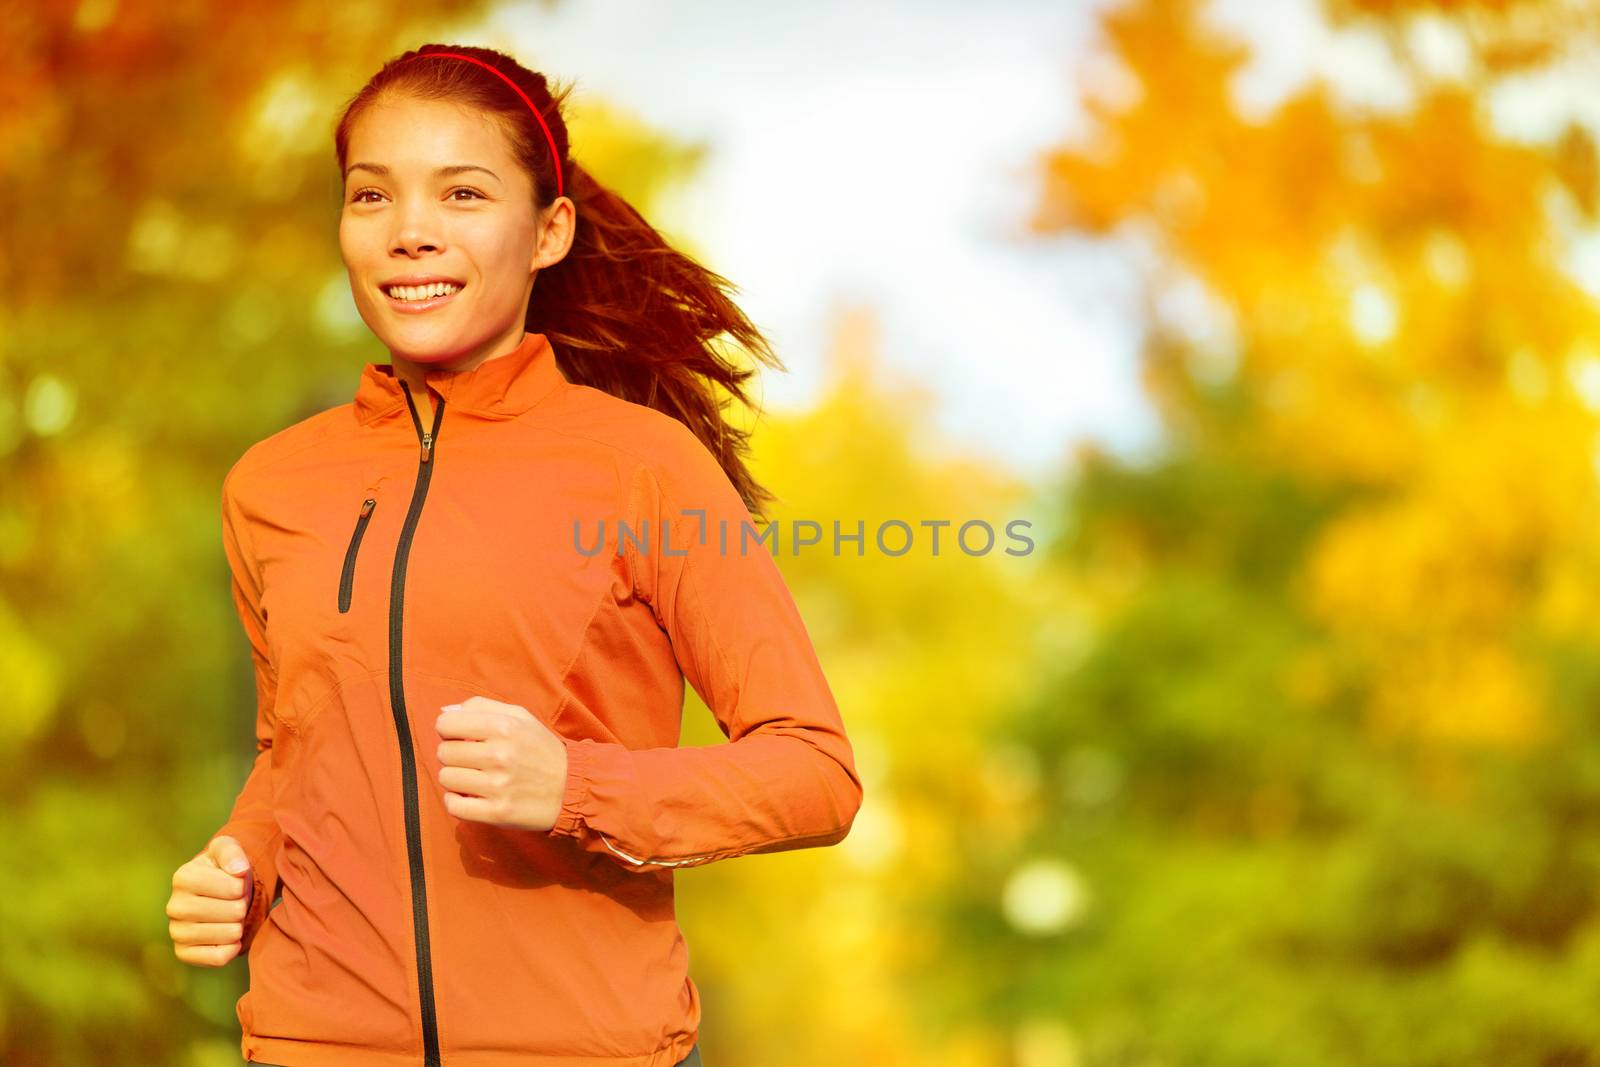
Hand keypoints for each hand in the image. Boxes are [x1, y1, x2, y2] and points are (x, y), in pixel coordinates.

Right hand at [167, 834, 252, 965]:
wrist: (216, 895)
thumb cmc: (223, 870)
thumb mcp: (227, 849)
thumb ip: (232, 852)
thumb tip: (239, 870)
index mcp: (183, 877)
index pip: (233, 888)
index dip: (243, 887)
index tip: (237, 884)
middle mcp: (174, 906)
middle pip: (232, 912)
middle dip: (243, 907)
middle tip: (236, 902)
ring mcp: (176, 932)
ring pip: (228, 935)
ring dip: (240, 927)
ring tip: (232, 918)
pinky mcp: (183, 953)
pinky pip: (218, 958)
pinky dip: (232, 949)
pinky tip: (229, 938)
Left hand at [434, 696, 568, 830]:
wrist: (572, 787)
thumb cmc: (541, 749)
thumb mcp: (520, 717)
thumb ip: (482, 707)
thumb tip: (446, 712)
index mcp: (503, 726)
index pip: (446, 724)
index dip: (449, 730)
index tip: (461, 737)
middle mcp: (499, 755)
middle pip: (444, 752)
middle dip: (454, 755)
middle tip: (472, 759)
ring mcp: (498, 786)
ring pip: (446, 779)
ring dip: (456, 779)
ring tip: (475, 778)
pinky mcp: (497, 812)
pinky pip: (454, 805)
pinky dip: (456, 801)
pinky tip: (471, 796)